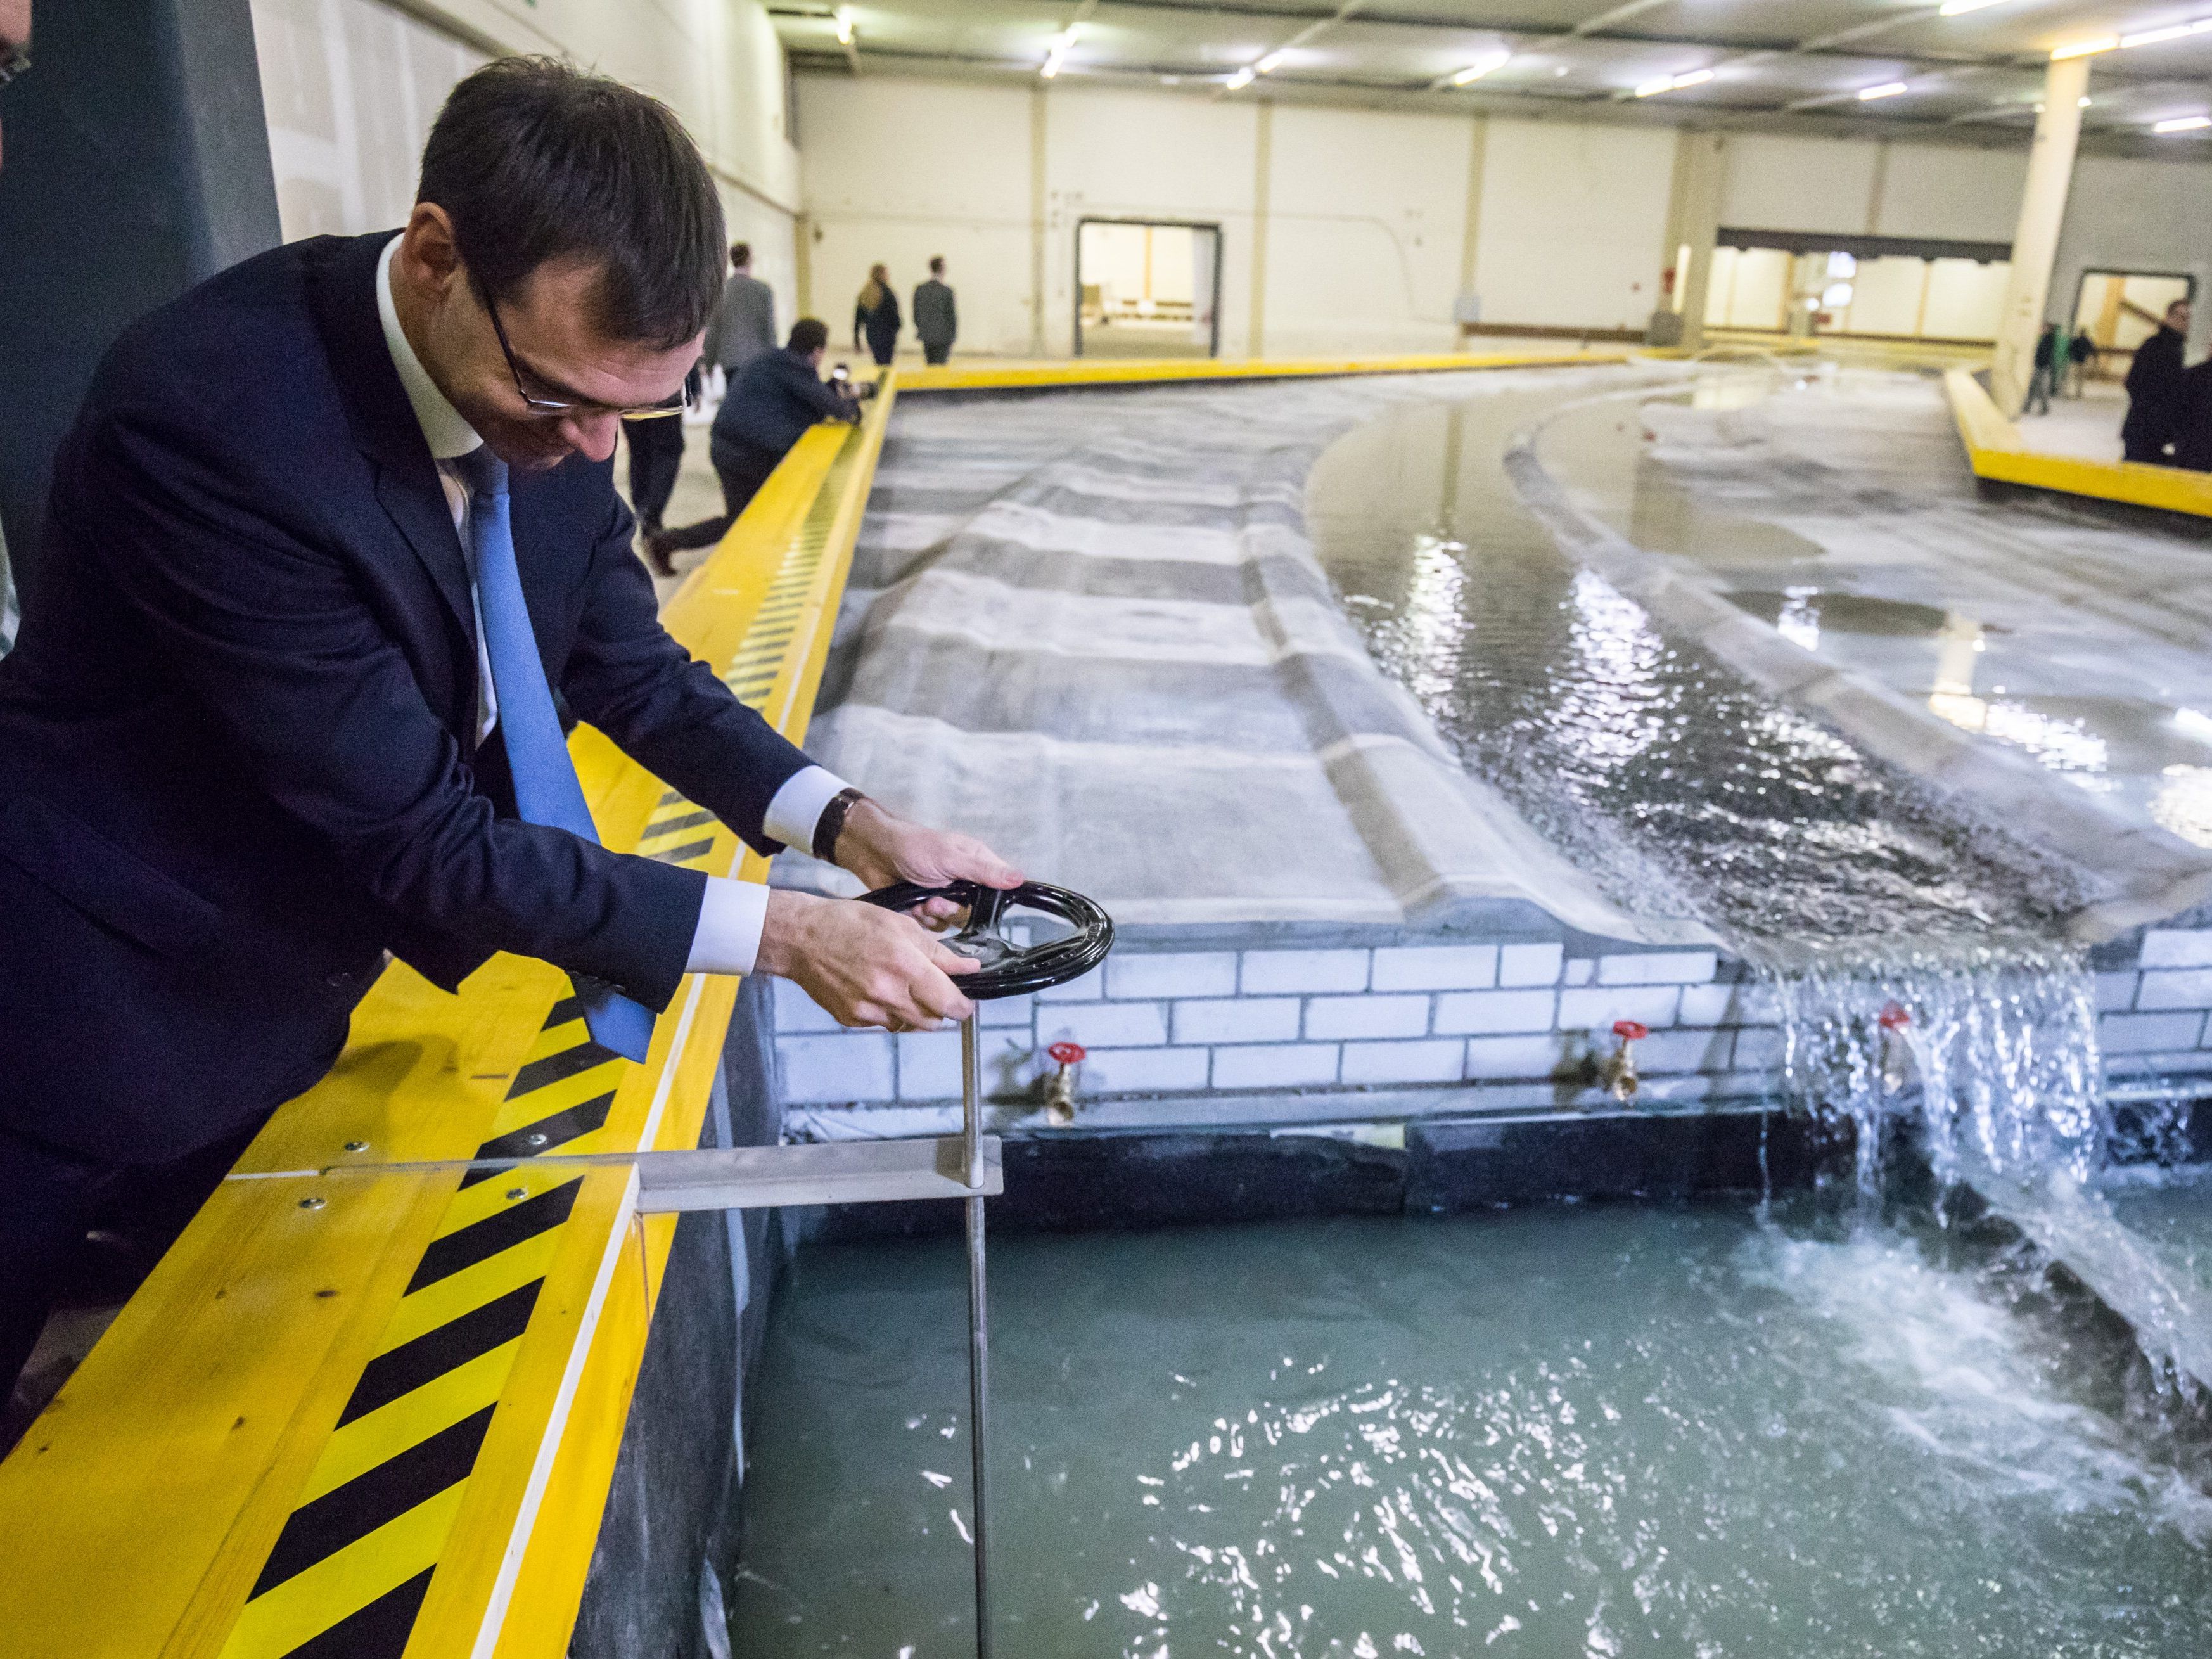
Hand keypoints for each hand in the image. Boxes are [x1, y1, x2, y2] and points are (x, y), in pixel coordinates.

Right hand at [758, 889, 976, 1030]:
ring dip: (915, 1012)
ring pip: (909, 1025)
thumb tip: (968, 967)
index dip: (963, 1006)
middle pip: (933, 1022)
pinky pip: (883, 1023)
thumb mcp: (900, 925)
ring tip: (902, 986)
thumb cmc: (848, 924)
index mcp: (905, 966)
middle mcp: (888, 993)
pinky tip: (877, 989)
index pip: (950, 1004)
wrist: (801, 938)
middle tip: (934, 991)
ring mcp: (868, 1010)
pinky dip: (888, 1012)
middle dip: (940, 1009)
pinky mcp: (852, 1019)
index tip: (965, 1002)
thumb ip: (938, 951)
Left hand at [833, 799, 1022, 925]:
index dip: (990, 900)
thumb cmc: (911, 846)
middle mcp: (964, 881)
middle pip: (974, 911)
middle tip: (935, 901)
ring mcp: (945, 895)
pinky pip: (934, 926)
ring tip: (919, 901)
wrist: (873, 854)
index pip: (998, 888)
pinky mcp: (926, 907)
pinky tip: (911, 906)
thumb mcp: (950, 857)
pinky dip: (921, 919)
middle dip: (952, 909)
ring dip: (935, 914)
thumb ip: (983, 870)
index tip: (975, 903)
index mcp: (975, 862)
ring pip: (953, 921)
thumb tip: (1019, 878)